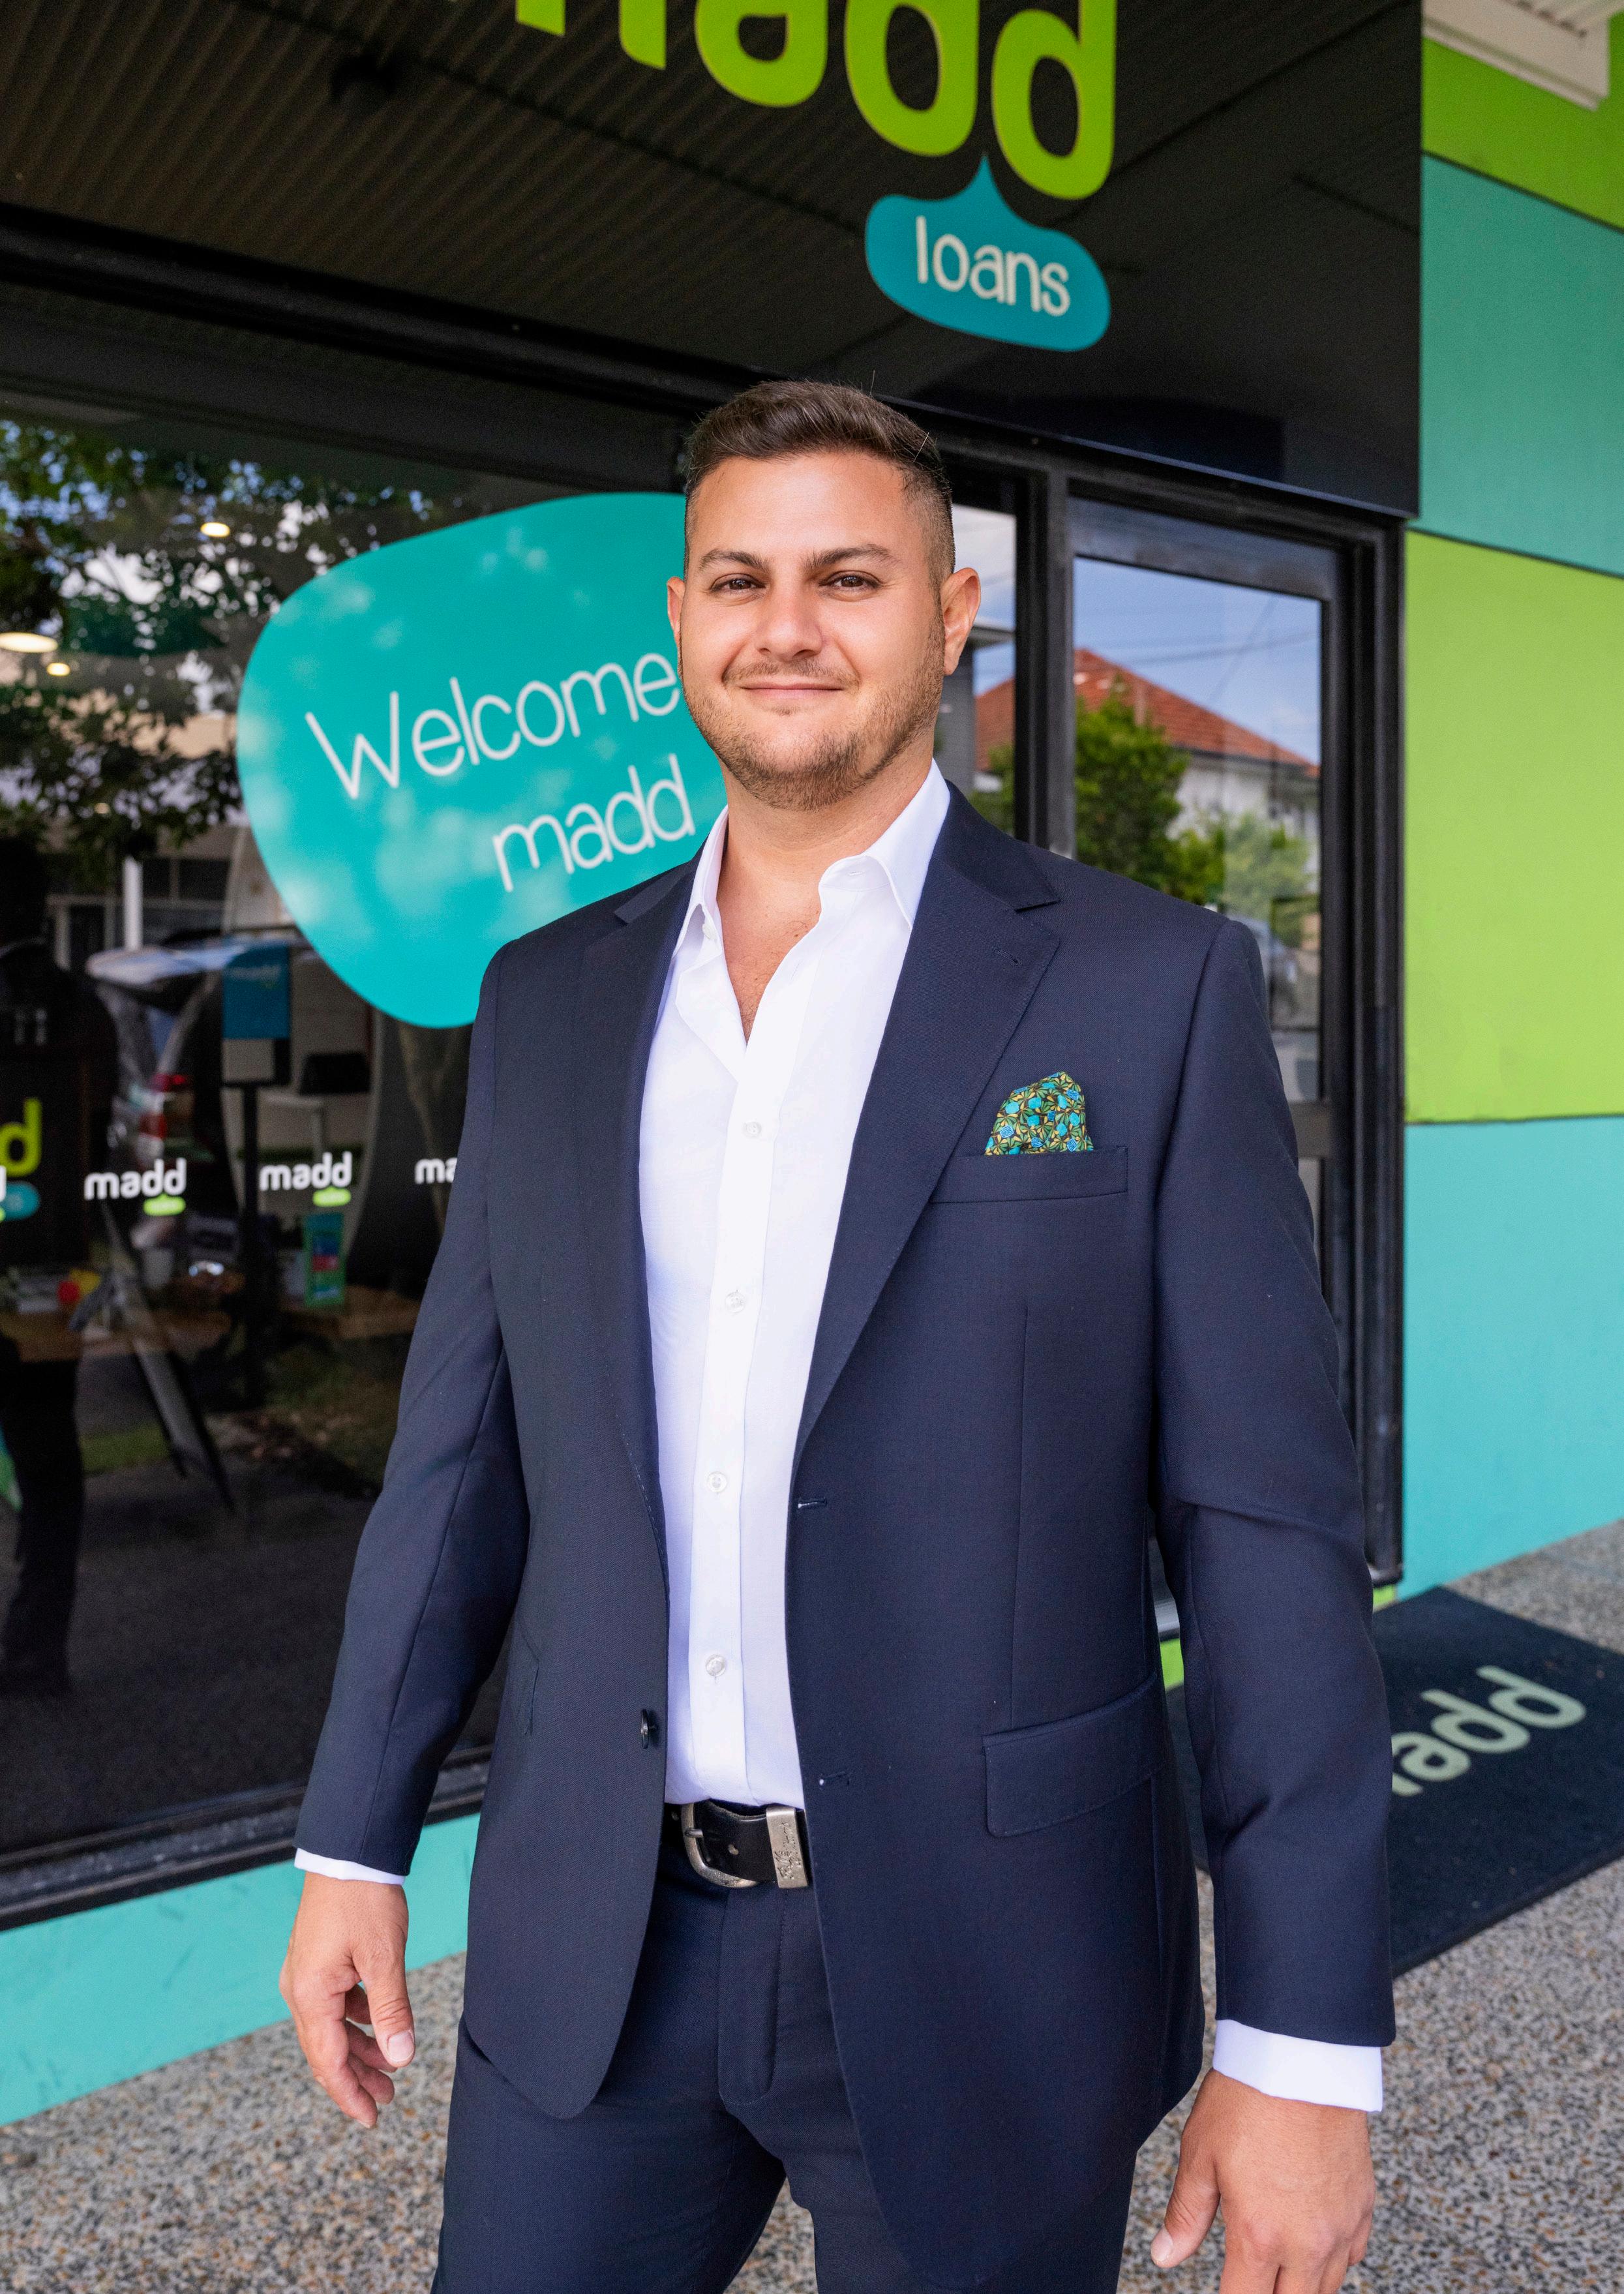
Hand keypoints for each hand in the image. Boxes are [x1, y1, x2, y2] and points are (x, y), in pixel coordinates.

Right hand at [280, 1873, 415, 2126]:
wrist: (349, 1854)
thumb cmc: (365, 1901)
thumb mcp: (384, 1958)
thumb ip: (391, 2011)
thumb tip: (401, 2059)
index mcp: (311, 1995)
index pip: (328, 2062)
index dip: (350, 2094)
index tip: (371, 2120)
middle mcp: (300, 1990)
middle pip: (326, 2050)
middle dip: (357, 2078)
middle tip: (387, 2102)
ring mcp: (305, 1976)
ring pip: (332, 2029)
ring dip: (359, 2050)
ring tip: (391, 2070)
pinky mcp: (316, 1962)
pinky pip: (334, 2006)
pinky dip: (357, 2021)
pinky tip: (380, 2027)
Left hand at [1151, 2069, 1373, 2290]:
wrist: (1303, 2057)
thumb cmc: (1248, 2099)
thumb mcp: (1201, 2154)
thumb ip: (1186, 2214)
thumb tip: (1165, 2255)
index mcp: (1259, 2235)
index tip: (1224, 2291)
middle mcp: (1306, 2242)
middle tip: (1250, 2279)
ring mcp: (1340, 2226)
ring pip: (1326, 2287)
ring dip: (1300, 2287)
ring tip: (1278, 2272)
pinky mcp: (1362, 2204)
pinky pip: (1353, 2256)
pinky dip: (1333, 2261)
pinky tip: (1313, 2246)